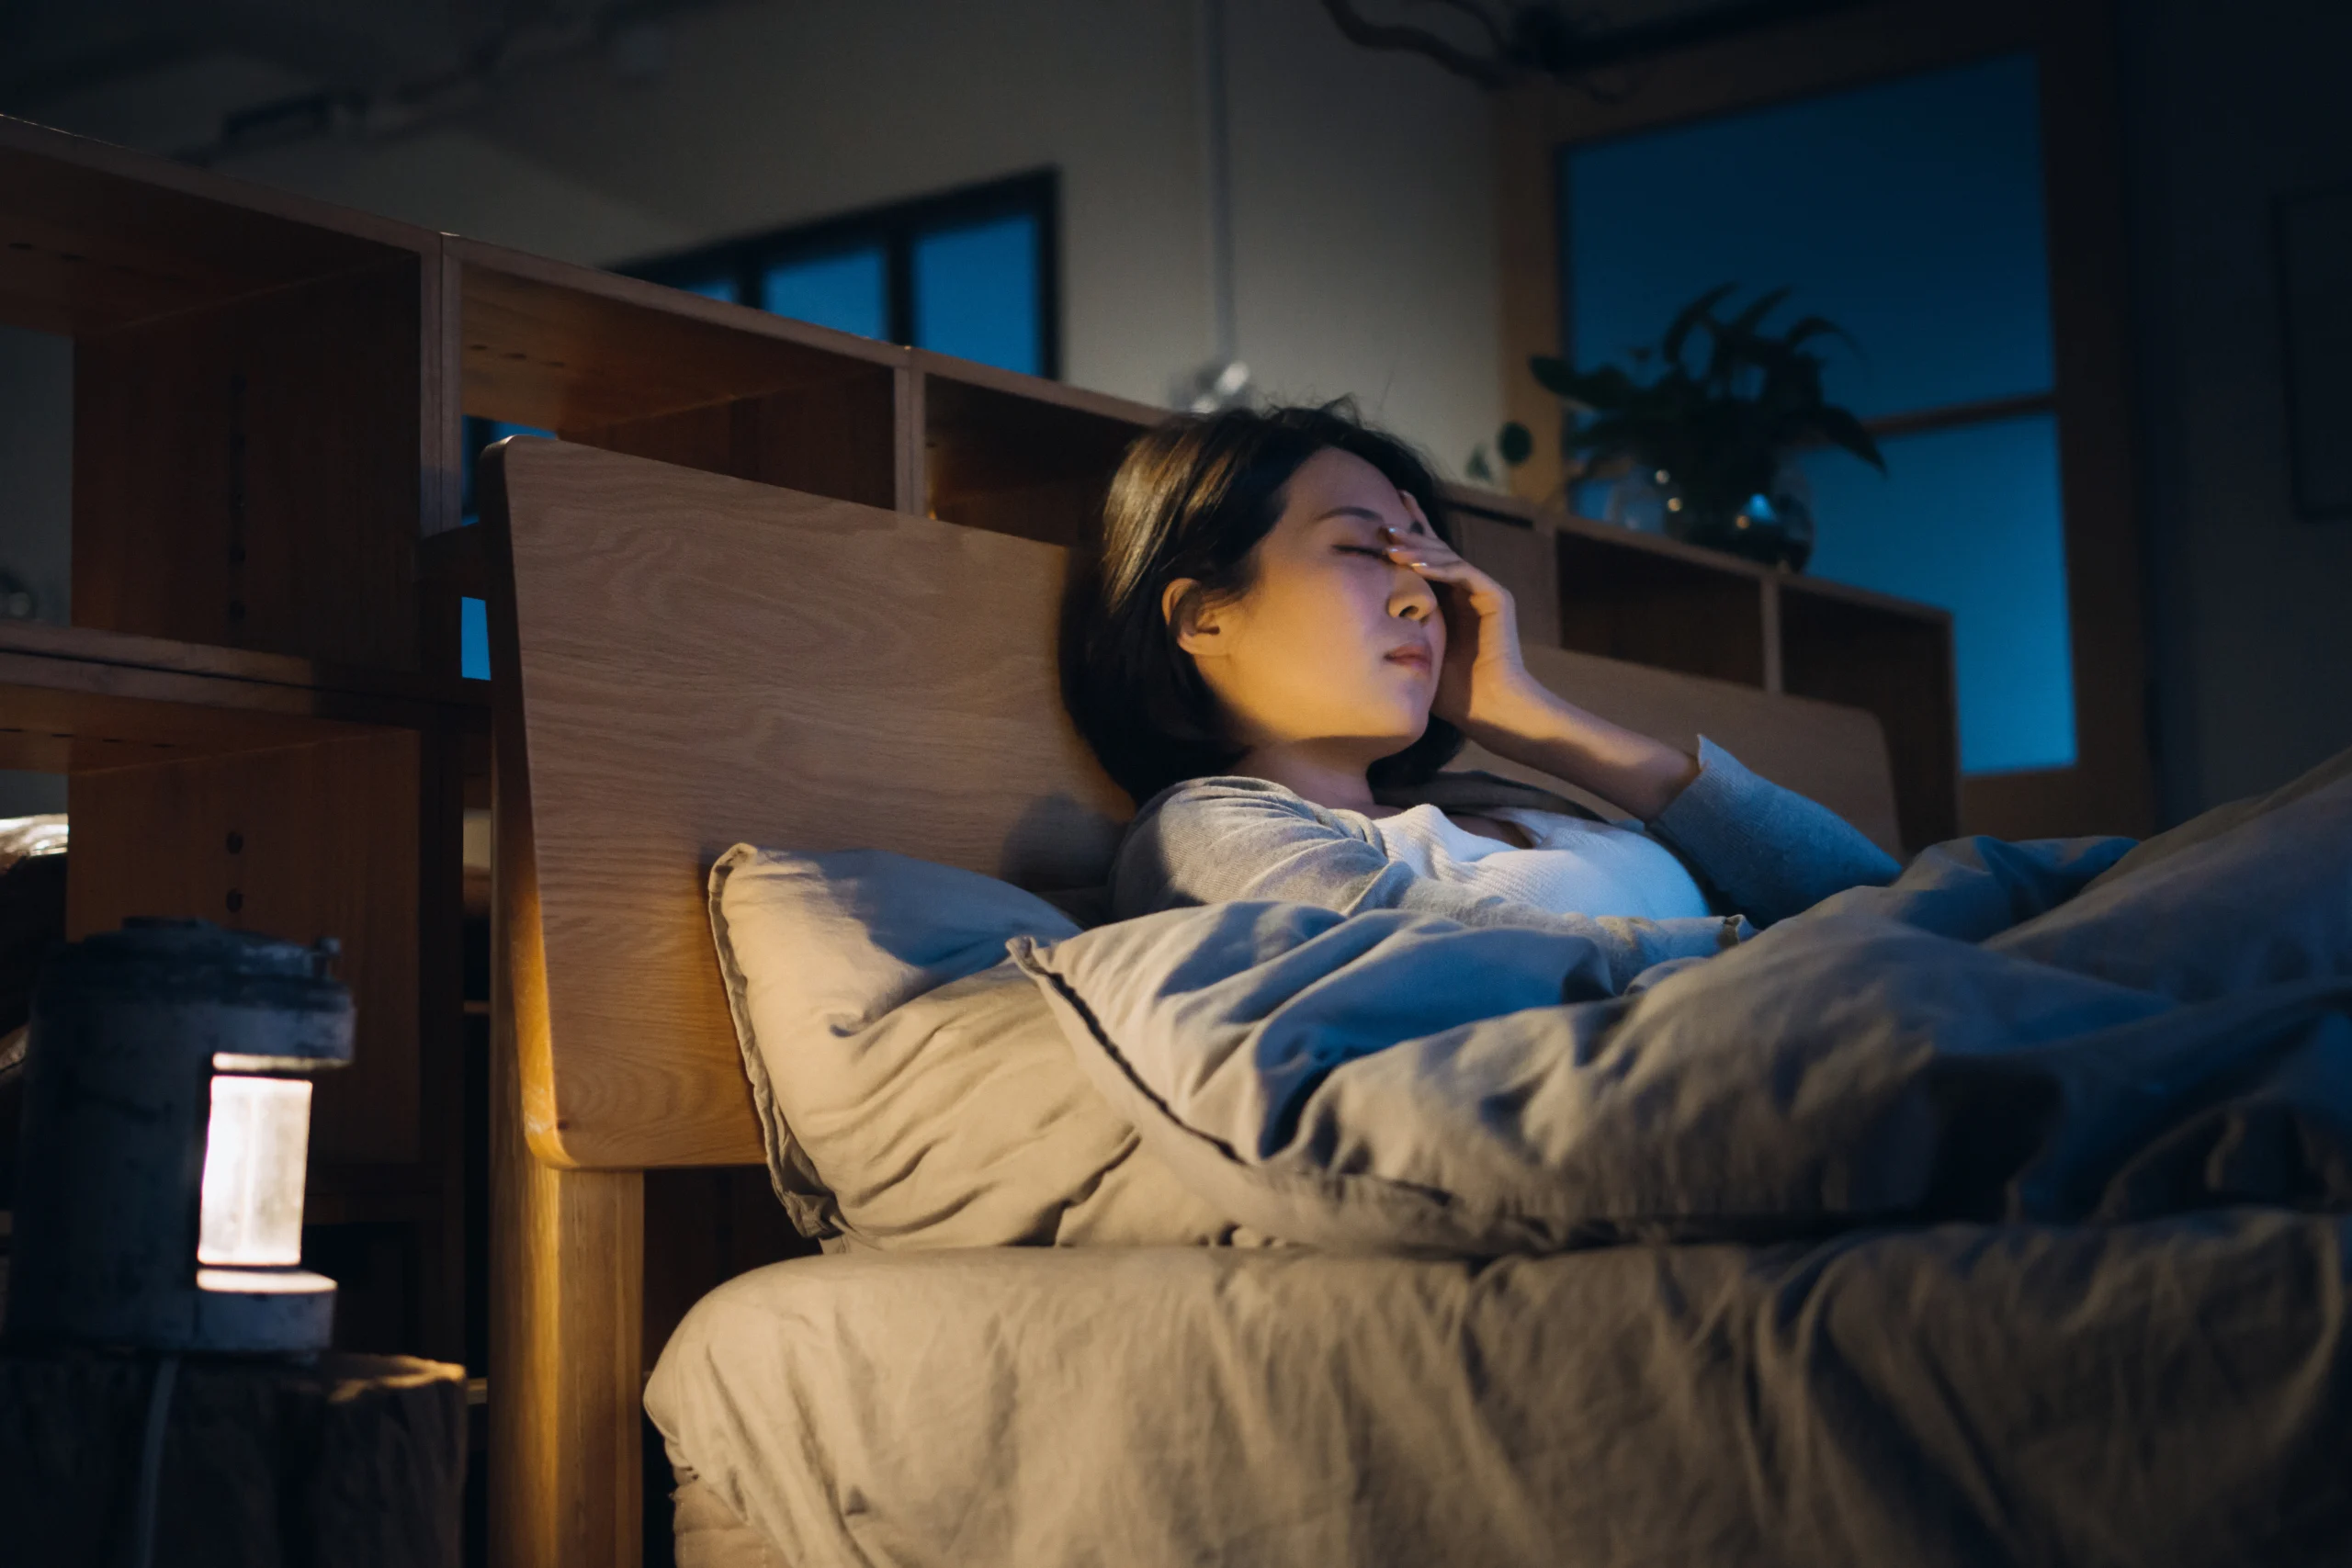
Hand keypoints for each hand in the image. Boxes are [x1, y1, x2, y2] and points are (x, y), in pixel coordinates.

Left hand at [1381, 498, 1551, 747]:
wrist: (1487, 708)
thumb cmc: (1449, 690)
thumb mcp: (1415, 651)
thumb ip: (1397, 628)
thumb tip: (1354, 619)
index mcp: (1447, 599)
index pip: (1425, 560)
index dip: (1409, 536)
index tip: (1381, 519)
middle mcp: (1465, 589)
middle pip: (1435, 551)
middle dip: (1409, 535)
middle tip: (1382, 524)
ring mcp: (1482, 591)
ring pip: (1447, 558)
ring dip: (1419, 550)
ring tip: (1391, 543)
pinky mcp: (1496, 597)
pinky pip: (1463, 573)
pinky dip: (1439, 568)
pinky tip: (1416, 566)